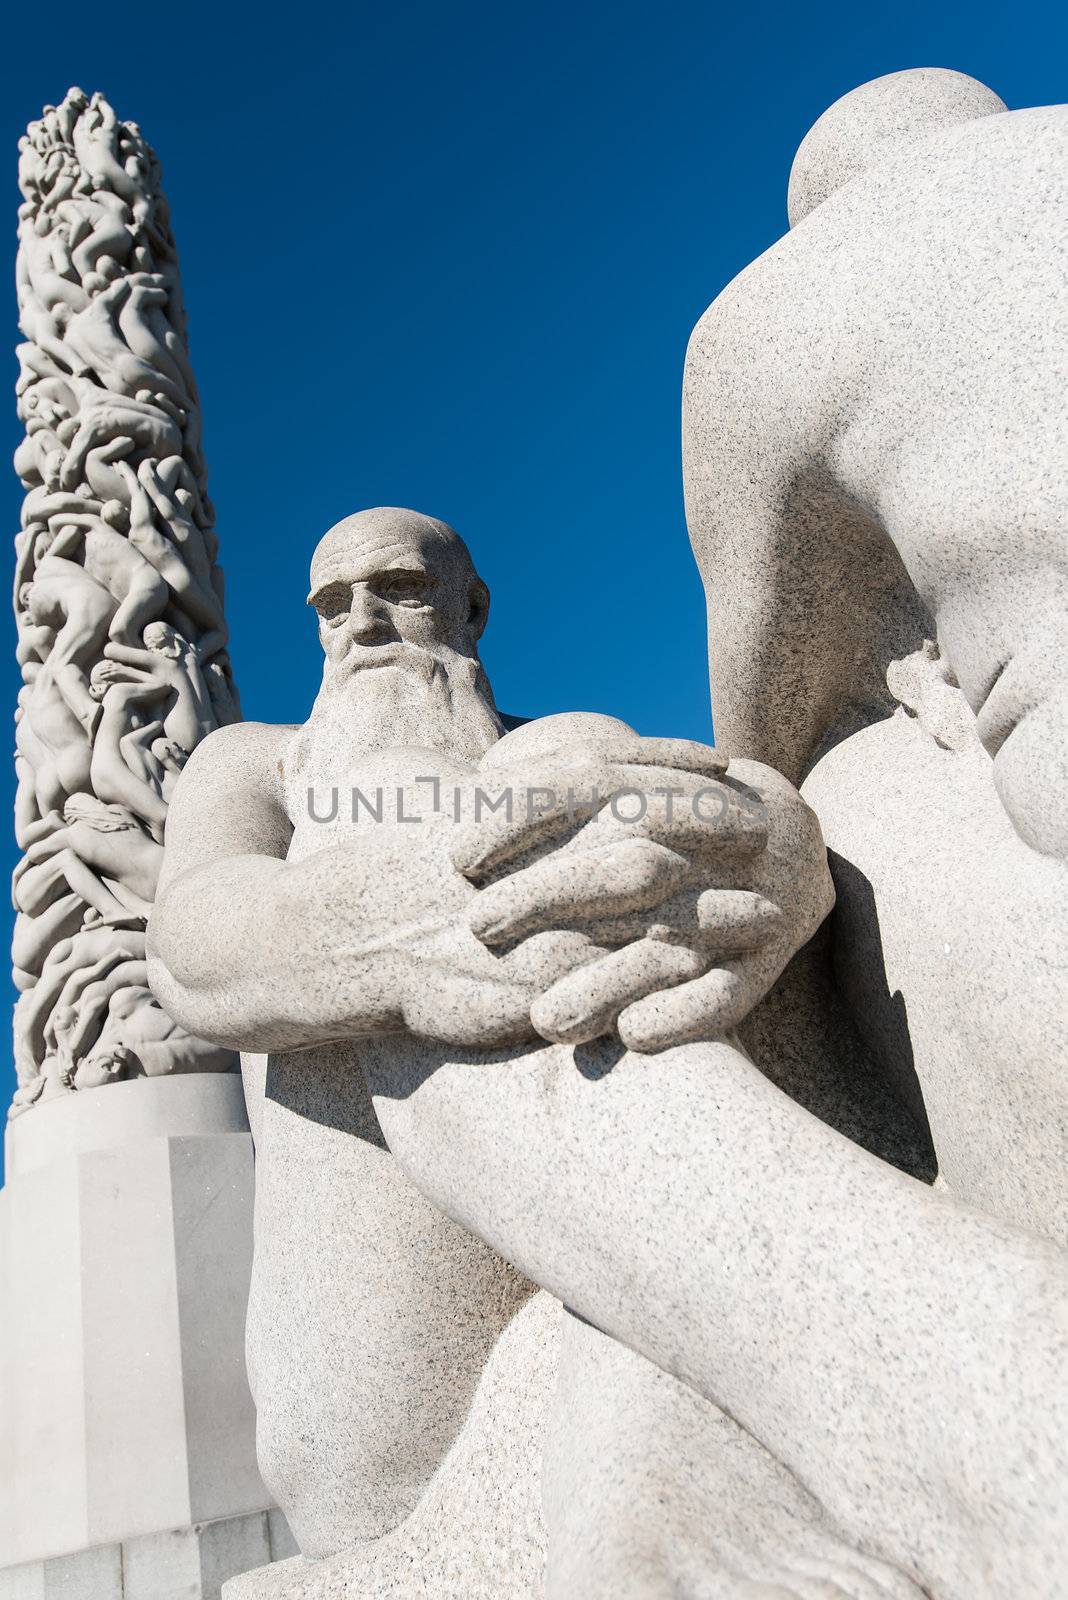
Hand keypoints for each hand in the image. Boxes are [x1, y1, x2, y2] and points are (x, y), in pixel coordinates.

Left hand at [453, 718, 833, 1050]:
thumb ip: (547, 782)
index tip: (454, 856)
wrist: (778, 833)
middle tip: (476, 926)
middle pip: (627, 863)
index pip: (586, 789)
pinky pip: (729, 993)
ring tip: (541, 1021)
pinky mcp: (763, 964)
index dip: (519, 817)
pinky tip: (633, 1036)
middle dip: (548, 894)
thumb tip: (454, 787)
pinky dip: (684, 1012)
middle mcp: (704, 842)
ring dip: (608, 978)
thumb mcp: (613, 783)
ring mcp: (740, 903)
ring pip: (673, 940)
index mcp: (658, 791)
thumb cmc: (657, 818)